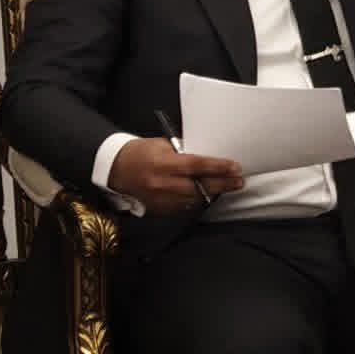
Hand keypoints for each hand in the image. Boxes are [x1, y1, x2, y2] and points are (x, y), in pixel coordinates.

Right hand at [107, 139, 242, 213]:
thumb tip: (206, 158)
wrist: (116, 169)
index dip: (218, 167)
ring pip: (194, 199)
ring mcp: (160, 199)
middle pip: (200, 186)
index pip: (197, 166)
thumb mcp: (162, 145)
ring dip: (212, 193)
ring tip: (228, 186)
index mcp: (163, 164)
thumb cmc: (140, 152)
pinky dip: (197, 200)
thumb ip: (184, 152)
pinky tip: (207, 194)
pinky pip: (184, 206)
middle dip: (222, 184)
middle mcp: (162, 183)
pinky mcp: (159, 208)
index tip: (235, 167)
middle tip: (239, 181)